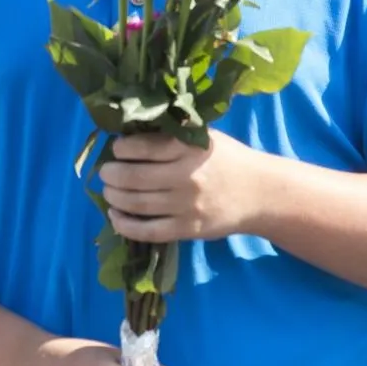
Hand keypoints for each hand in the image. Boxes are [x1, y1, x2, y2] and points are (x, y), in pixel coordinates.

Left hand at [101, 132, 266, 242]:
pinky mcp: (188, 229)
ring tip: (109, 192)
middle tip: (106, 172)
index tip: (116, 149)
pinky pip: (149, 231)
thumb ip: (173, 135)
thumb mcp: (205, 137)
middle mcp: (186, 176)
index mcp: (189, 148)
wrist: (260, 193)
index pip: (144, 147)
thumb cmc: (229, 160)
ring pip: (137, 204)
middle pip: (134, 177)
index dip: (122, 149)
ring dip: (114, 198)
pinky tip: (116, 217)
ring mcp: (187, 205)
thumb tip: (130, 135)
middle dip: (111, 174)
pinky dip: (126, 226)